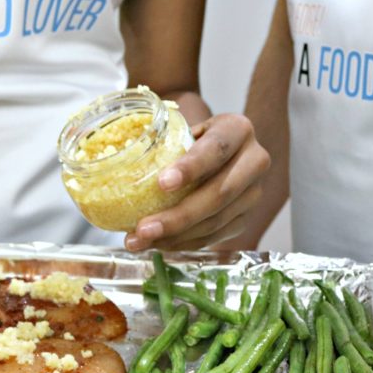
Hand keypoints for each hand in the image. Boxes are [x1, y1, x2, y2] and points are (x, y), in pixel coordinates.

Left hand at [125, 114, 269, 250]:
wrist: (223, 147)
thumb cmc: (193, 136)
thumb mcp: (183, 128)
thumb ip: (164, 141)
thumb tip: (118, 158)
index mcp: (238, 130)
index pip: (216, 149)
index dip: (191, 167)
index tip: (162, 184)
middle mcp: (255, 161)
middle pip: (219, 193)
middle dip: (178, 216)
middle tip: (143, 228)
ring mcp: (253, 193)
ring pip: (216, 221)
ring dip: (176, 236)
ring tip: (141, 241)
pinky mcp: (246, 217)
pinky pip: (215, 236)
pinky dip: (184, 243)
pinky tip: (158, 244)